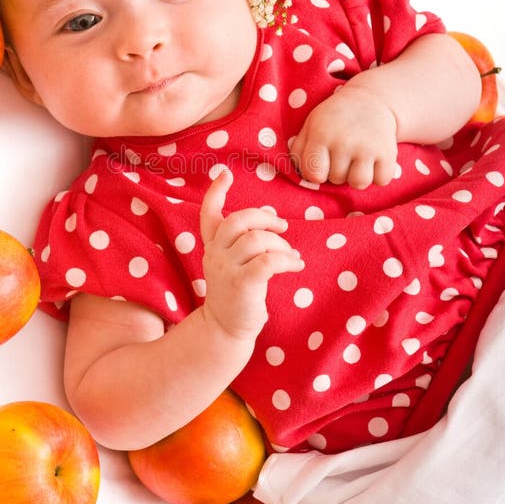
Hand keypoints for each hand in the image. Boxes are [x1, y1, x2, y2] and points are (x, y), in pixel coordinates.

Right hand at [200, 169, 303, 339]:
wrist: (225, 329)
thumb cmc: (235, 293)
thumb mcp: (230, 264)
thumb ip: (239, 243)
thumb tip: (271, 220)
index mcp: (213, 246)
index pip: (209, 214)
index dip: (216, 192)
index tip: (225, 174)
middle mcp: (215, 254)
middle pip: (239, 220)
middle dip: (265, 218)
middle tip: (283, 228)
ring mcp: (225, 269)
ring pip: (257, 239)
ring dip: (281, 243)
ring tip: (290, 255)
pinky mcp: (241, 284)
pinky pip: (268, 261)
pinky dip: (287, 259)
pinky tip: (295, 265)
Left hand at [290, 85, 397, 188]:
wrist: (370, 99)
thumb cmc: (334, 118)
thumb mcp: (311, 126)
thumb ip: (299, 150)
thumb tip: (300, 176)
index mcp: (320, 135)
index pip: (313, 175)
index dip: (317, 173)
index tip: (323, 163)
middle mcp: (343, 141)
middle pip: (336, 179)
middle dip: (338, 171)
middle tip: (344, 153)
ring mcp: (367, 147)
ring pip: (359, 183)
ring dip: (357, 176)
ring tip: (357, 161)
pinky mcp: (388, 151)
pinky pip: (381, 180)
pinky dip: (379, 174)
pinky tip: (374, 160)